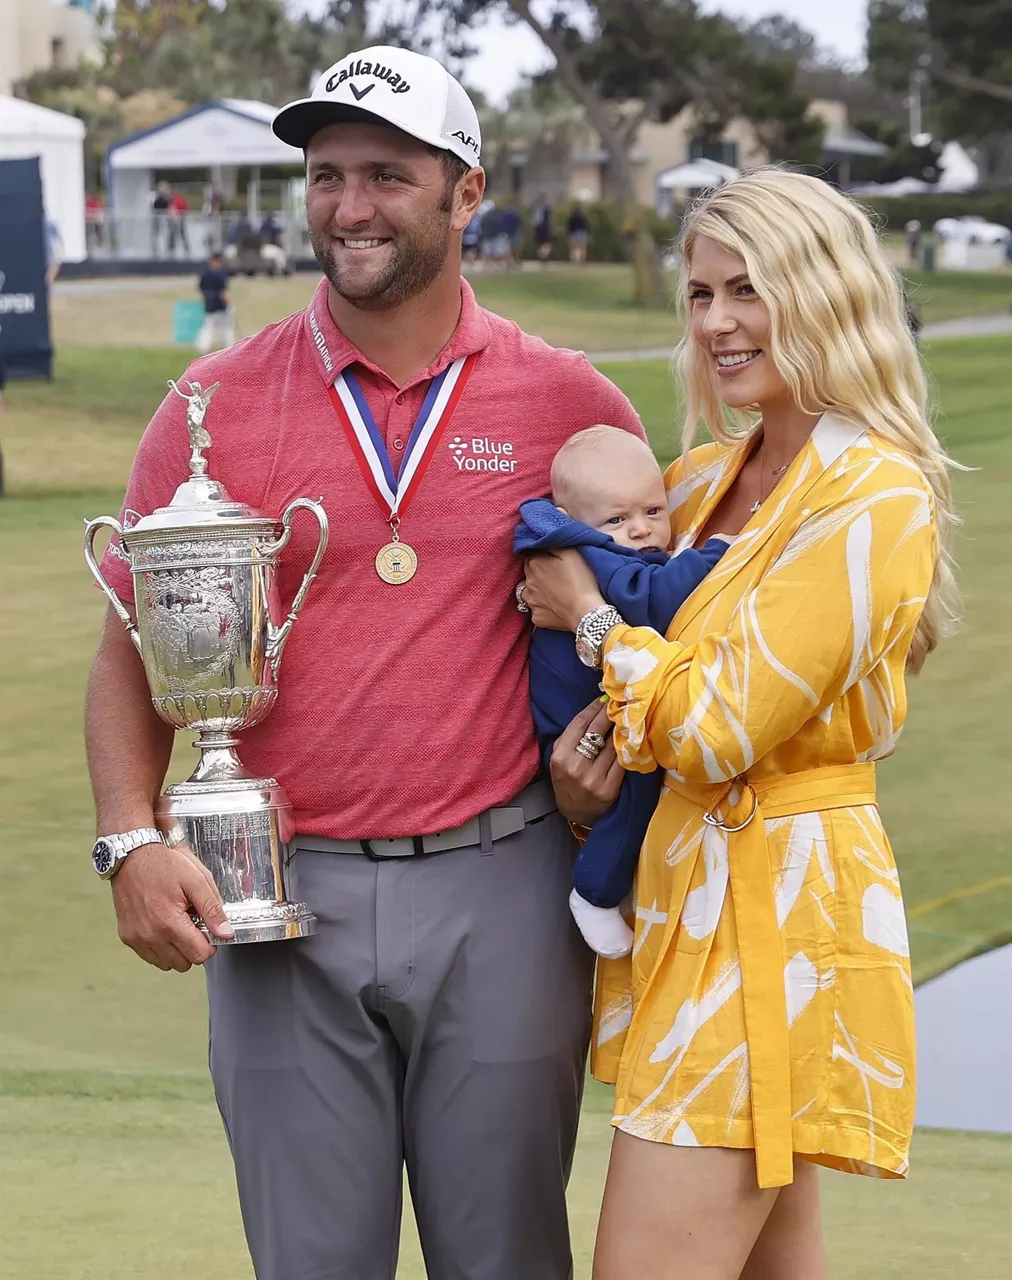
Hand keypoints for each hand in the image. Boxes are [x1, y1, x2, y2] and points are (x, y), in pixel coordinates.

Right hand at [110, 841, 233, 971]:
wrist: (131, 855)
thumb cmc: (163, 864)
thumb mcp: (196, 880)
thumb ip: (212, 909)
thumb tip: (225, 933)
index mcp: (169, 923)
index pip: (200, 955)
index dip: (209, 943)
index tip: (207, 928)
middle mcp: (150, 936)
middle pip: (184, 963)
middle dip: (194, 947)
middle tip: (192, 923)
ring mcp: (136, 938)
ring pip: (167, 963)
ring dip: (177, 950)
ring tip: (177, 924)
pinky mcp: (127, 937)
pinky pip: (150, 956)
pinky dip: (160, 947)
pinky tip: (163, 926)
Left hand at [523, 549, 605, 630]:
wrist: (586, 613)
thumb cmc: (581, 580)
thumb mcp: (571, 553)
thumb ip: (553, 543)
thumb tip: (543, 539)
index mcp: (534, 564)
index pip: (532, 554)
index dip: (543, 556)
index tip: (554, 560)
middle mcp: (528, 582)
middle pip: (529, 572)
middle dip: (538, 572)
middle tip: (555, 575)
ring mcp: (531, 602)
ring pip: (528, 592)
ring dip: (536, 590)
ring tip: (553, 592)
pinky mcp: (536, 618)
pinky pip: (536, 610)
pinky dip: (542, 608)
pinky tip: (554, 607)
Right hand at [550, 699, 623, 825]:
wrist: (576, 814)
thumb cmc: (567, 781)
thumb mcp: (558, 759)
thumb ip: (570, 737)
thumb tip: (594, 710)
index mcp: (560, 757)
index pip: (579, 724)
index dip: (594, 708)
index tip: (604, 698)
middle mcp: (576, 767)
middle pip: (597, 730)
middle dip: (609, 713)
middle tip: (619, 701)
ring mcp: (593, 779)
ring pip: (613, 744)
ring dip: (620, 729)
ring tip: (626, 717)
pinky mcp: (609, 789)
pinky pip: (622, 761)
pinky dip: (626, 748)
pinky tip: (630, 738)